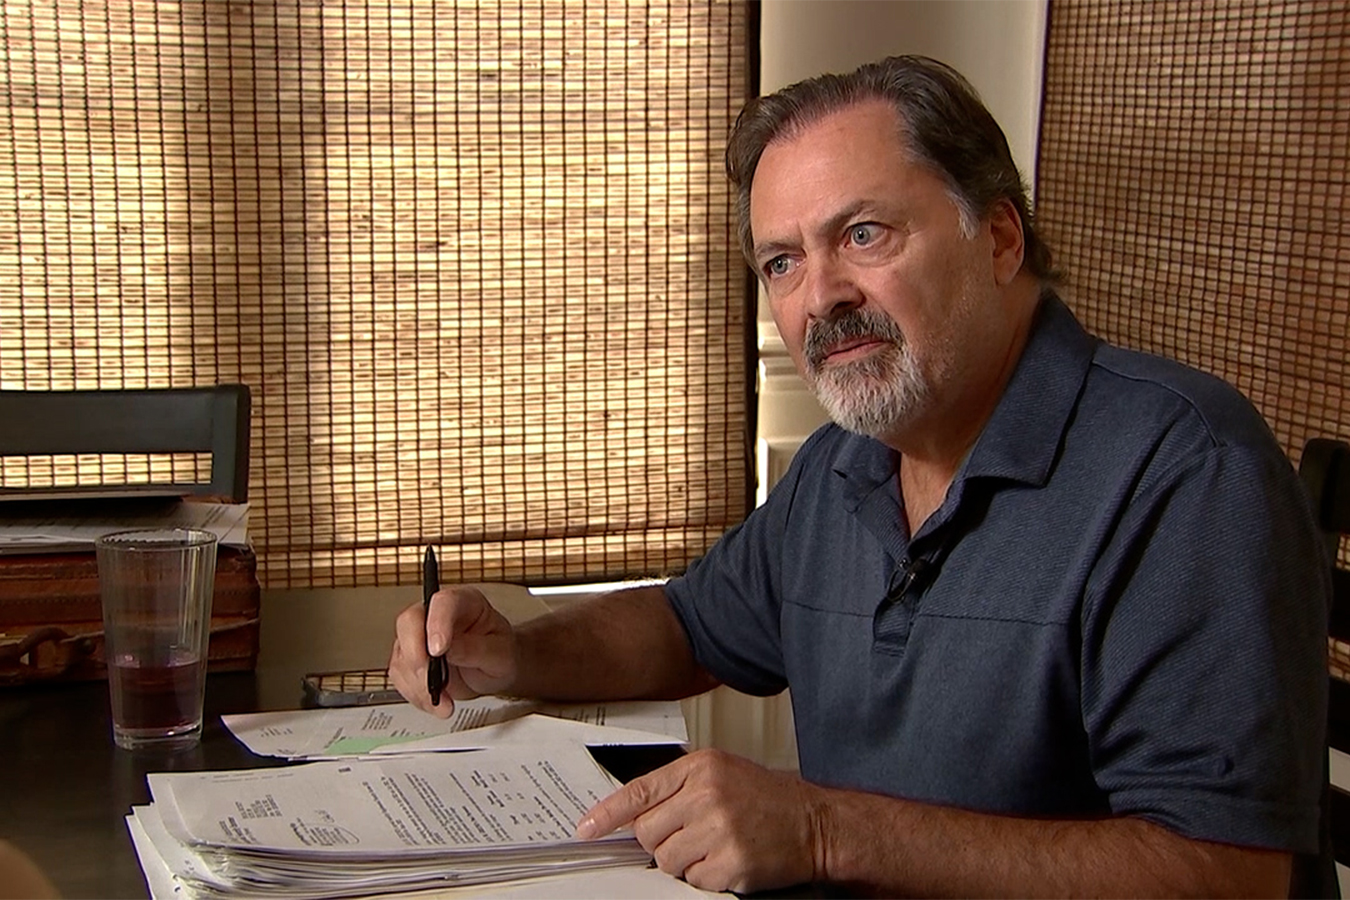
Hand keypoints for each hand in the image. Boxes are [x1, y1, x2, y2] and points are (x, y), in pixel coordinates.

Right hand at [388, 586, 516, 716]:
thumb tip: (450, 648)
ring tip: (444, 701)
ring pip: (401, 654)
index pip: (443, 602)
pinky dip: (415, 694)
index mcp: (464, 602)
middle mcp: (436, 614)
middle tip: (431, 681)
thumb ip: (475, 649)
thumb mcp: (499, 653)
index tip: (438, 650)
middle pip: (409, 622)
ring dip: (418, 684)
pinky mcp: (410, 658)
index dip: (437, 624)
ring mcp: (420, 635)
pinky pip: (400, 675)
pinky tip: (436, 702)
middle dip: (416, 656)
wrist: (495, 671)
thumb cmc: (500, 653)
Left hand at [576, 748, 825, 893]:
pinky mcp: (732, 863)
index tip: (585, 829)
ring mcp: (720, 829)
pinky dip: (707, 878)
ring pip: (667, 861)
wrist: (815, 823)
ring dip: (685, 862)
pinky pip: (694, 881)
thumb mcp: (722, 774)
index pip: (640, 791)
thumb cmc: (767, 799)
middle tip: (691, 837)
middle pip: (648, 832)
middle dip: (661, 841)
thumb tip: (634, 817)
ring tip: (715, 847)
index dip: (607, 814)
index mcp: (701, 767)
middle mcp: (708, 794)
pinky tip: (729, 861)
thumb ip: (679, 789)